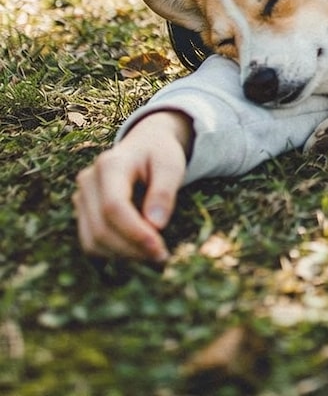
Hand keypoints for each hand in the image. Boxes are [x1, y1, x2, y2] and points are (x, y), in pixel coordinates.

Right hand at [74, 110, 192, 262]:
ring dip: (123, 254)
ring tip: (152, 254)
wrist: (145, 144)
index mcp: (111, 164)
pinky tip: (137, 249)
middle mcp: (89, 180)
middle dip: (132, 248)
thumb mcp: (171, 165)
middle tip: (162, 256)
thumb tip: (156, 225)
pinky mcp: (82, 211)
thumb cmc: (160, 154)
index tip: (159, 249)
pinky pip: (91, 242)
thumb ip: (164, 191)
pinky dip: (113, 252)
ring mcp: (81, 196)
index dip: (134, 233)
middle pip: (102, 228)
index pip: (114, 207)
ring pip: (92, 240)